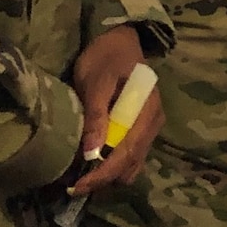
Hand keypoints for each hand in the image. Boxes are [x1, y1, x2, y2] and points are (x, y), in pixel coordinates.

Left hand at [68, 26, 163, 196]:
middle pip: (130, 165)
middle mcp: (153, 125)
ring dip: (108, 175)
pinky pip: (130, 157)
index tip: (77, 187)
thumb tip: (91, 152)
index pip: (126, 154)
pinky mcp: (141, 129)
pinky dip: (113, 166)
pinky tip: (93, 163)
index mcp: (146, 112)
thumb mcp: (96, 82)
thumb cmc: (106, 58)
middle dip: (103, 179)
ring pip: (132, 165)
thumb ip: (96, 115)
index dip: (102, 174)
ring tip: (80, 176)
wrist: (119, 40)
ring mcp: (149, 128)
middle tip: (73, 185)